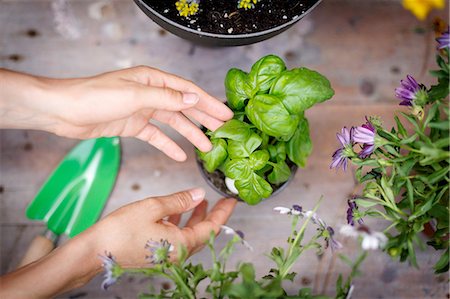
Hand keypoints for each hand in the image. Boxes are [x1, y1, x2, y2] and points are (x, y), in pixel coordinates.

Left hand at [0, 67, 232, 160]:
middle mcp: (150, 93)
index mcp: (152, 80)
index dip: (208, 102)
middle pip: (184, 106)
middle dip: (204, 118)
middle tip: (223, 130)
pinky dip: (168, 145)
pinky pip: (156, 136)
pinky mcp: (133, 126)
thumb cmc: (94, 97)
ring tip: (207, 147)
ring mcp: (142, 110)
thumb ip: (165, 98)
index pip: (188, 90)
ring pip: (173, 123)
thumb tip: (193, 98)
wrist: (64, 111)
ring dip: (190, 134)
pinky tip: (180, 155)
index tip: (225, 114)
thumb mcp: (134, 95)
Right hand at [87, 188, 236, 267]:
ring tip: (199, 201)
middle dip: (212, 215)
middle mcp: (177, 253)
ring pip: (189, 234)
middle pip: (203, 233)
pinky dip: (180, 222)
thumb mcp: (153, 207)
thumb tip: (199, 194)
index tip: (232, 200)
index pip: (212, 228)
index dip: (223, 213)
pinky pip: (176, 236)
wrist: (95, 251)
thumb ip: (179, 200)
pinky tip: (176, 210)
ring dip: (195, 217)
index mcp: (181, 244)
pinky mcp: (157, 252)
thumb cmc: (120, 231)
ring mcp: (167, 254)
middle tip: (220, 200)